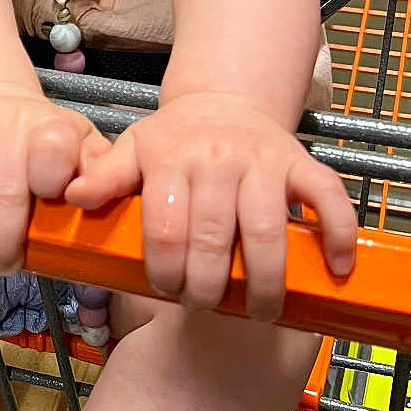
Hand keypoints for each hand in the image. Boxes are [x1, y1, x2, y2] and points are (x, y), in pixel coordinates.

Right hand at [0, 83, 104, 273]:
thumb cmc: (41, 141)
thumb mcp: (80, 149)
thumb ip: (97, 173)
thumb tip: (94, 199)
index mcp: (55, 126)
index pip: (53, 152)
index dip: (46, 189)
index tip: (42, 228)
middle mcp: (12, 118)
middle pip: (4, 191)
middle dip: (2, 241)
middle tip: (4, 266)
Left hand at [65, 92, 355, 321]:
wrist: (224, 100)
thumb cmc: (174, 139)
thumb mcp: (132, 149)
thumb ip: (104, 176)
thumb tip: (72, 196)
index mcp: (172, 156)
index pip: (166, 228)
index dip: (166, 270)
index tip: (168, 293)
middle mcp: (218, 157)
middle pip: (214, 237)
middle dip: (209, 284)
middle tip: (207, 305)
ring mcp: (263, 160)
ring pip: (267, 228)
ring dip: (265, 279)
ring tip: (261, 310)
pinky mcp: (300, 162)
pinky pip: (327, 196)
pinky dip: (338, 232)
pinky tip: (336, 268)